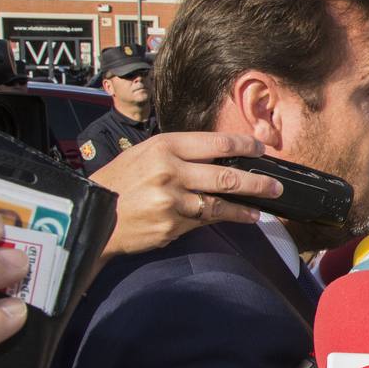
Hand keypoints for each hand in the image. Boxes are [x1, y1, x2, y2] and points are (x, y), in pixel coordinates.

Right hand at [92, 132, 280, 259]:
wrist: (91, 214)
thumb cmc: (120, 183)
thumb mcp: (144, 155)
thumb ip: (179, 154)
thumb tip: (219, 156)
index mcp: (164, 147)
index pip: (216, 142)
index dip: (245, 145)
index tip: (262, 149)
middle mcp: (170, 171)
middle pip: (226, 175)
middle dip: (257, 182)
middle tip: (276, 185)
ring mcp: (171, 200)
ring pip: (220, 203)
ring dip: (246, 206)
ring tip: (262, 208)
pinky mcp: (171, 225)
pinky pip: (204, 221)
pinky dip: (224, 219)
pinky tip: (240, 219)